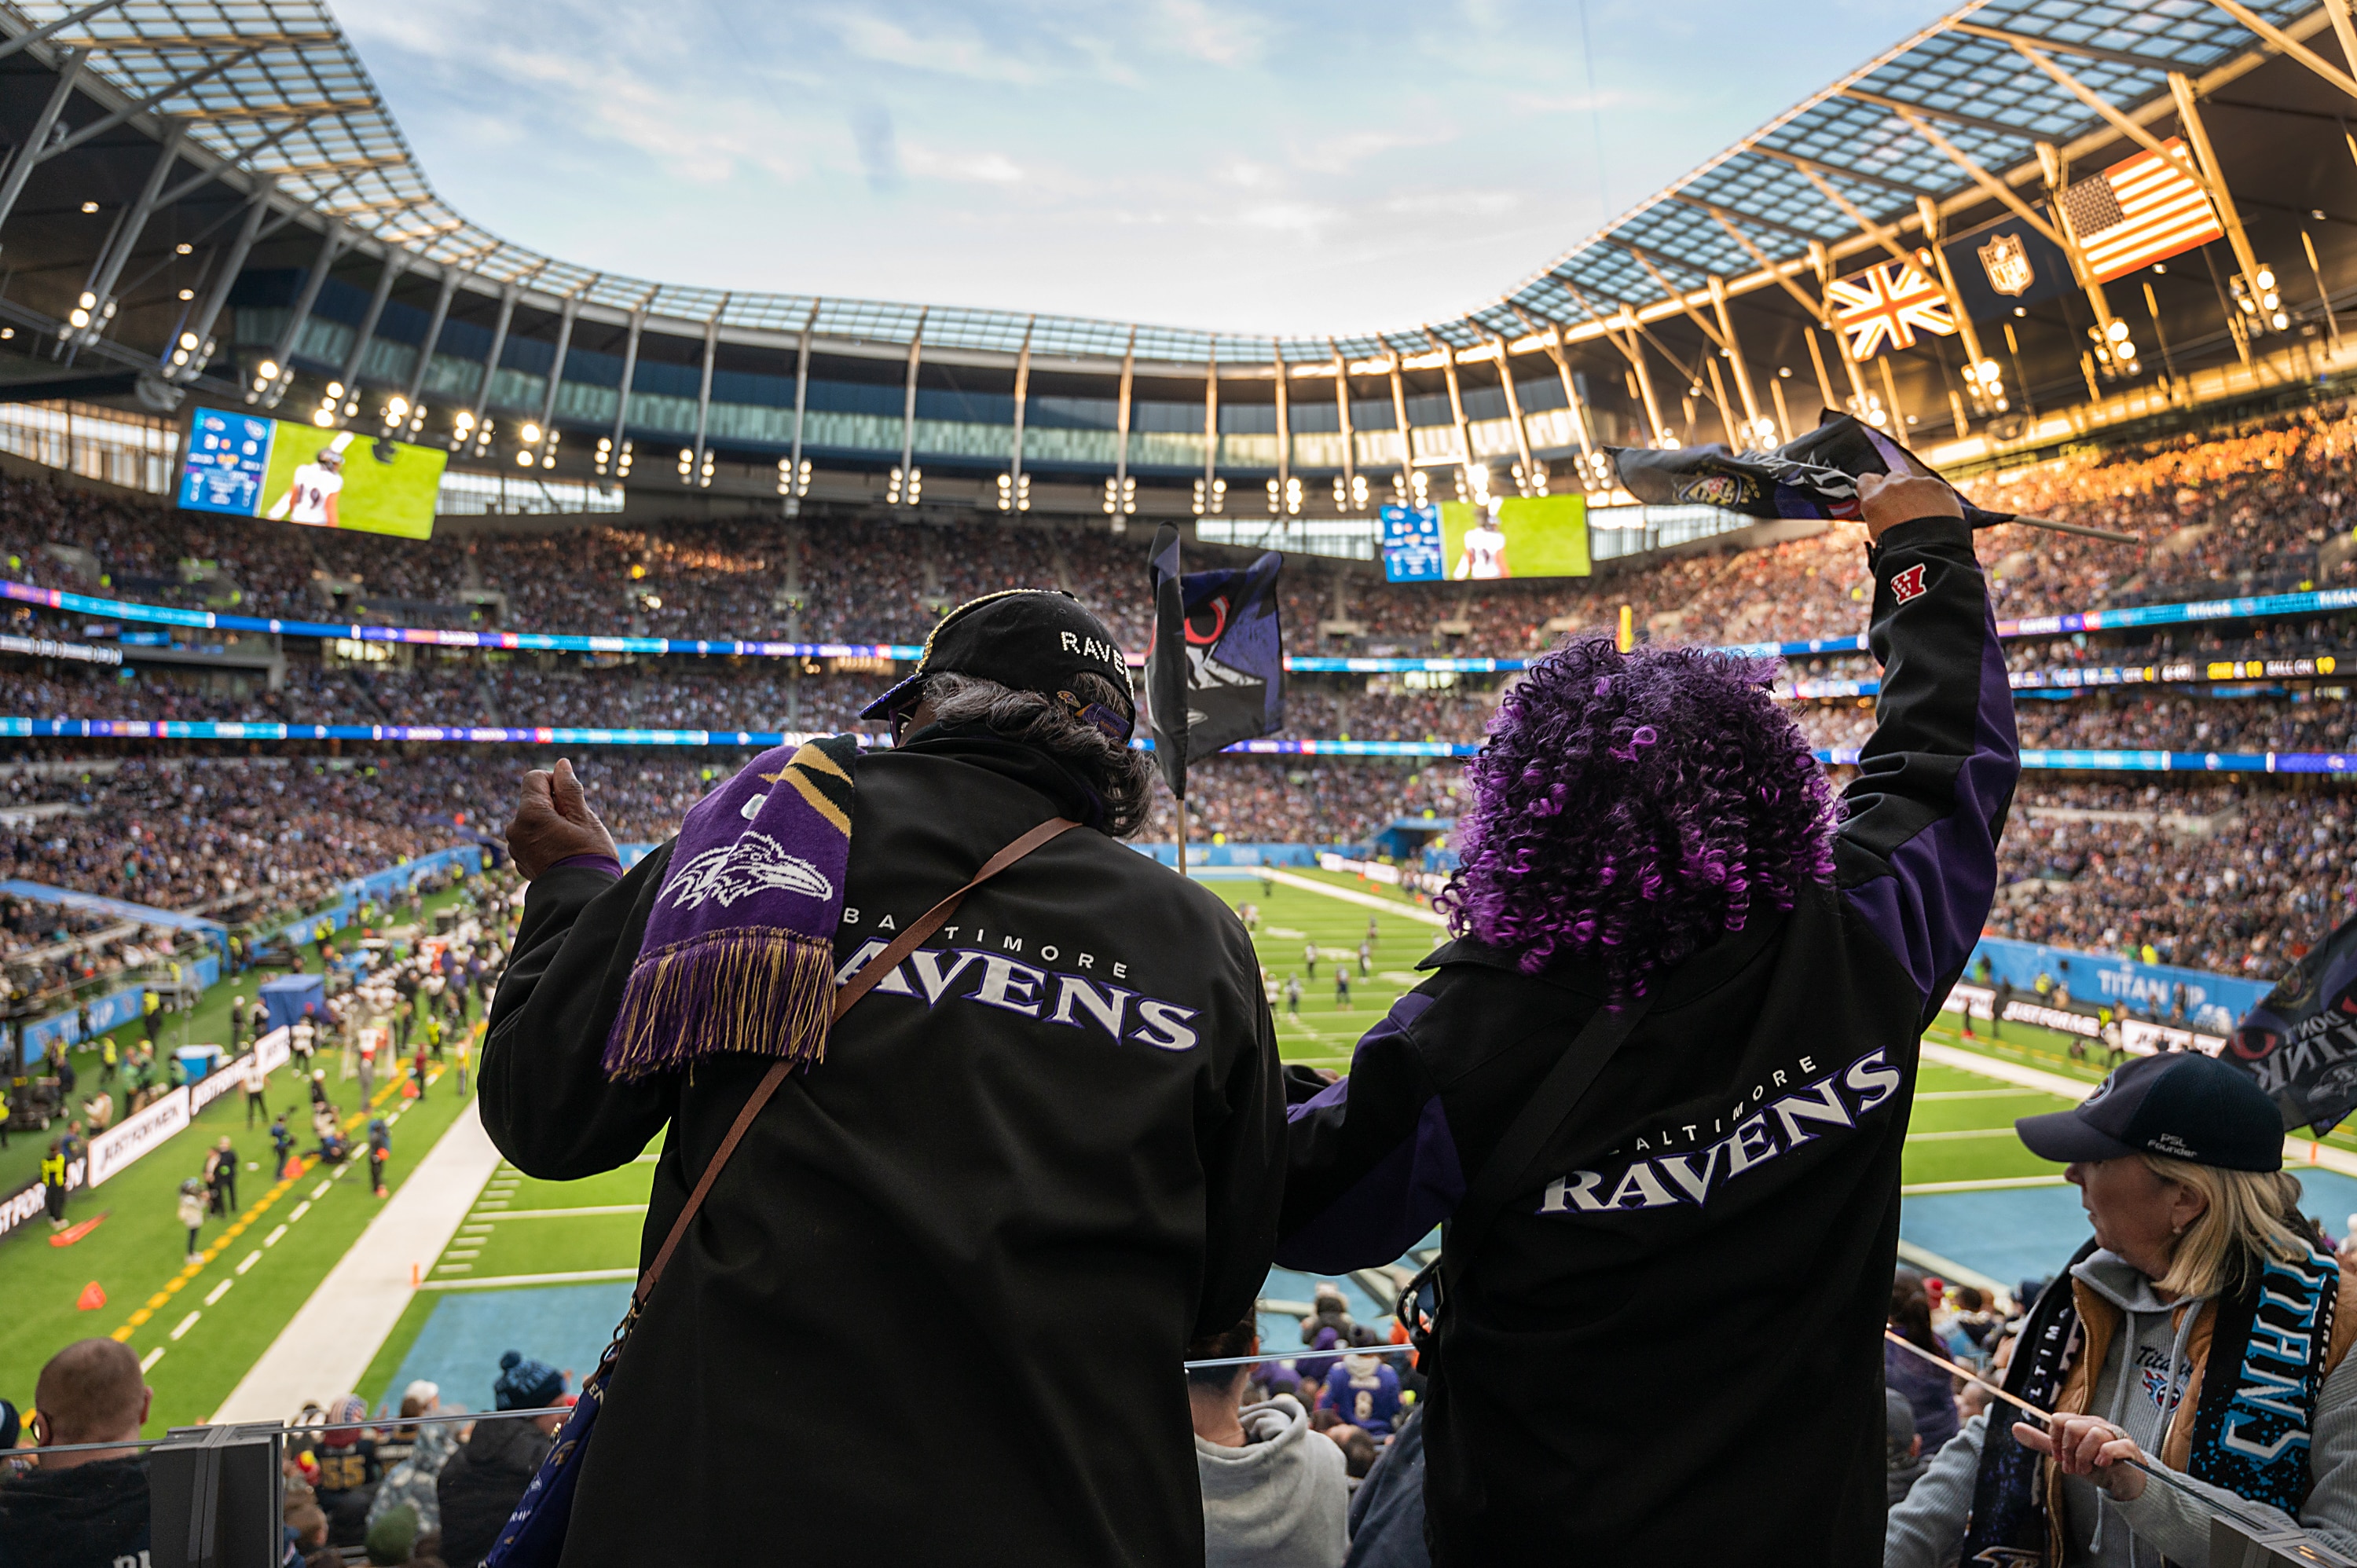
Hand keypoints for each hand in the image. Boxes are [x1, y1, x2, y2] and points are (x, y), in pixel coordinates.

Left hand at [505, 758, 616, 880]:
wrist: (582, 899)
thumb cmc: (589, 857)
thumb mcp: (585, 818)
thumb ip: (569, 789)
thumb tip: (561, 765)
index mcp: (529, 814)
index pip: (534, 778)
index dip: (556, 782)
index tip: (572, 801)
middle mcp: (515, 828)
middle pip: (533, 800)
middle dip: (553, 804)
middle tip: (575, 825)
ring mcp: (515, 847)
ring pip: (532, 820)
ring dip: (548, 822)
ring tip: (569, 842)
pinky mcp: (519, 860)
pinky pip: (530, 839)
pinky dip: (543, 839)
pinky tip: (561, 854)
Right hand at [1857, 471, 1963, 541]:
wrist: (1928, 551)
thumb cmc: (1900, 550)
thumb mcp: (1877, 533)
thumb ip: (1878, 514)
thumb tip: (1884, 512)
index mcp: (1873, 499)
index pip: (1866, 480)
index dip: (1873, 486)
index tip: (1879, 494)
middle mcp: (1893, 486)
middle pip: (1894, 478)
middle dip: (1899, 490)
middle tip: (1905, 509)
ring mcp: (1917, 484)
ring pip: (1916, 483)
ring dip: (1919, 495)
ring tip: (1925, 517)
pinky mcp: (1938, 486)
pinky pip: (1936, 488)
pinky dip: (1937, 499)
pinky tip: (1938, 515)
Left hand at [2014, 1415, 2147, 1500]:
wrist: (2122, 1480)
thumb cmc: (2093, 1465)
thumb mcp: (2065, 1454)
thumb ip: (2042, 1442)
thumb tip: (2014, 1428)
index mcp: (2081, 1423)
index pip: (2059, 1419)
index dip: (2054, 1441)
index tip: (2058, 1458)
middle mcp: (2097, 1424)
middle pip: (2073, 1427)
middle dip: (2068, 1452)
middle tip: (2072, 1468)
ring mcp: (2114, 1434)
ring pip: (2093, 1435)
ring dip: (2084, 1458)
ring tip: (2086, 1470)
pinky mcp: (2128, 1447)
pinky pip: (2114, 1445)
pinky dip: (2104, 1456)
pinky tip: (2102, 1465)